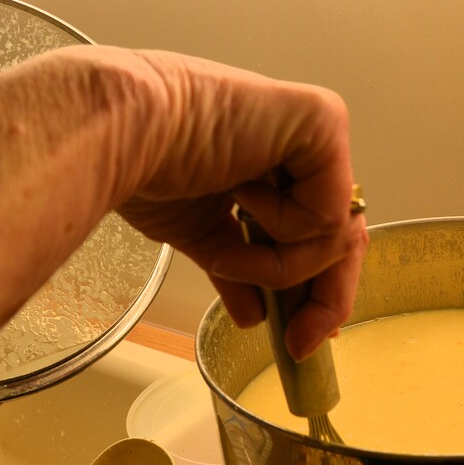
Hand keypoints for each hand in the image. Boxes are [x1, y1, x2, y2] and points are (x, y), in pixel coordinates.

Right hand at [100, 49, 368, 359]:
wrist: (122, 134)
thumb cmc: (144, 166)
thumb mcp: (200, 232)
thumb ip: (238, 270)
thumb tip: (253, 315)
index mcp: (273, 163)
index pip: (318, 233)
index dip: (317, 289)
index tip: (302, 339)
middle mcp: (300, 145)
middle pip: (341, 236)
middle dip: (322, 298)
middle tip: (300, 343)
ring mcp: (316, 130)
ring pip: (334, 233)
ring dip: (279, 264)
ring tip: (227, 252)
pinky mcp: (323, 120)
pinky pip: (328, 209)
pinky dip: (284, 229)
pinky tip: (239, 198)